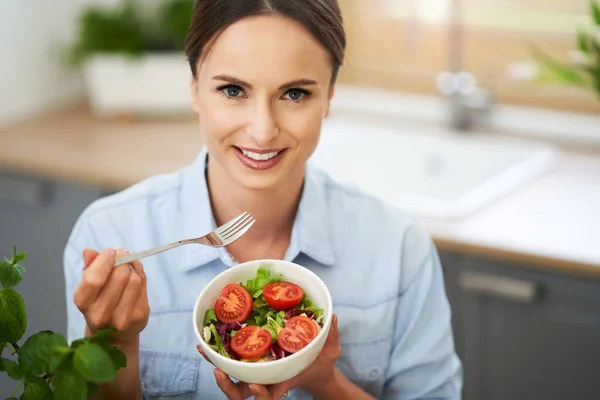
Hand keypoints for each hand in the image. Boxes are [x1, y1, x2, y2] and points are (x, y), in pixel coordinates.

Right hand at [73, 248, 149, 345]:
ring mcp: (122, 318)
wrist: (113, 335)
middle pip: (119, 276)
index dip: (105, 260)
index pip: (94, 278)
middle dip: (122, 261)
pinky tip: (135, 277)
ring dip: (132, 268)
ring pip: (134, 280)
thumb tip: (89, 251)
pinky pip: (144, 286)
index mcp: (83, 303)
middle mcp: (100, 314)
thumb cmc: (99, 304)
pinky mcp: (139, 317)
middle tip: (122, 255)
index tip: (111, 252)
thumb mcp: (89, 287)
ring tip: (128, 268)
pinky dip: (140, 275)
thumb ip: (89, 267)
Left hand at [197, 314, 340, 399]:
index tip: (253, 384)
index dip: (260, 394)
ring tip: (205, 350)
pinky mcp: (249, 364)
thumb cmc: (320, 363)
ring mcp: (255, 375)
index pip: (269, 396)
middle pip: (241, 395)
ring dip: (216, 367)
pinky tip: (205, 342)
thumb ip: (331, 336)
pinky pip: (229, 363)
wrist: (313, 369)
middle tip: (219, 372)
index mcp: (283, 382)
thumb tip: (333, 316)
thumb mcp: (330, 352)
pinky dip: (216, 355)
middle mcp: (266, 382)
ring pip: (230, 382)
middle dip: (228, 388)